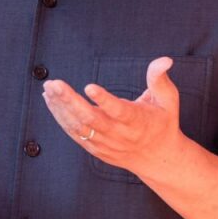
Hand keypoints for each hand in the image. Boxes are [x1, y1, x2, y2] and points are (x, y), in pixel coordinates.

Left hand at [42, 56, 183, 181]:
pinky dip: (60, 117)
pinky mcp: (95, 149)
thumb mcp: (168, 101)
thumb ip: (160, 79)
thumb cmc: (162, 124)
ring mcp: (105, 143)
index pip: (119, 111)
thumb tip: (164, 59)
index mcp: (137, 121)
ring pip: (79, 127)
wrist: (157, 159)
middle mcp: (119, 134)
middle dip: (70, 101)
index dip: (104, 100)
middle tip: (55, 84)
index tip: (89, 87)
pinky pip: (74, 134)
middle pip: (91, 119)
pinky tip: (51, 101)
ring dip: (61, 108)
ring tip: (49, 89)